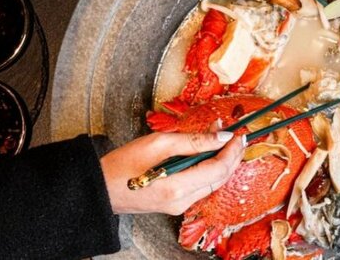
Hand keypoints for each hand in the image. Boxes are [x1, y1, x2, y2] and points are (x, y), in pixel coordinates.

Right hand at [100, 130, 244, 214]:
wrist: (101, 189)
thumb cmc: (123, 163)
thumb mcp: (158, 143)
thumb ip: (193, 140)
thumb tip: (221, 135)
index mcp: (178, 187)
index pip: (218, 169)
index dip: (232, 151)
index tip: (239, 133)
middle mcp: (182, 201)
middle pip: (220, 178)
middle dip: (232, 156)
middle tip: (237, 135)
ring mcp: (179, 206)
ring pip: (212, 183)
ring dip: (221, 161)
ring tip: (223, 139)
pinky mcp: (176, 204)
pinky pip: (201, 185)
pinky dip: (208, 168)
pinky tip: (207, 153)